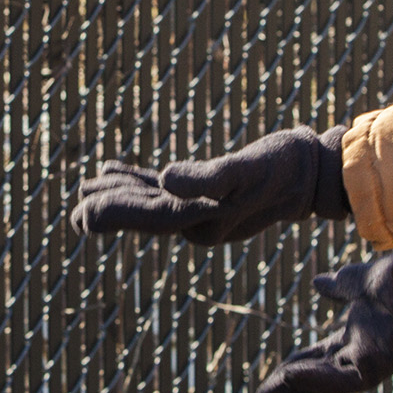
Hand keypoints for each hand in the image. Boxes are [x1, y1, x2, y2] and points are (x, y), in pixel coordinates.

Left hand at [70, 126, 348, 243]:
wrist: (318, 172)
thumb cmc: (283, 167)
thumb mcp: (246, 168)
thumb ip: (206, 177)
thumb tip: (165, 179)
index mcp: (203, 223)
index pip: (148, 218)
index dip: (112, 213)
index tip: (80, 211)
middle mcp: (200, 225)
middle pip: (145, 216)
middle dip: (108, 208)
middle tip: (75, 205)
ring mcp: (205, 213)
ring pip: (153, 204)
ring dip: (121, 194)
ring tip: (89, 184)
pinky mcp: (212, 196)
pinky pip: (168, 192)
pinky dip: (142, 183)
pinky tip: (121, 171)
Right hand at [258, 244, 392, 392]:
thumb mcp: (359, 282)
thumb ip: (339, 286)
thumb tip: (317, 283)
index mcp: (361, 333)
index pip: (324, 355)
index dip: (300, 362)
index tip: (278, 371)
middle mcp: (365, 351)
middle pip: (322, 375)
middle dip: (292, 386)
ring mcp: (373, 359)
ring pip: (329, 382)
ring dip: (299, 389)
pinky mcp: (381, 364)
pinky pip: (345, 379)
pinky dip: (318, 379)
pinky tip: (292, 375)